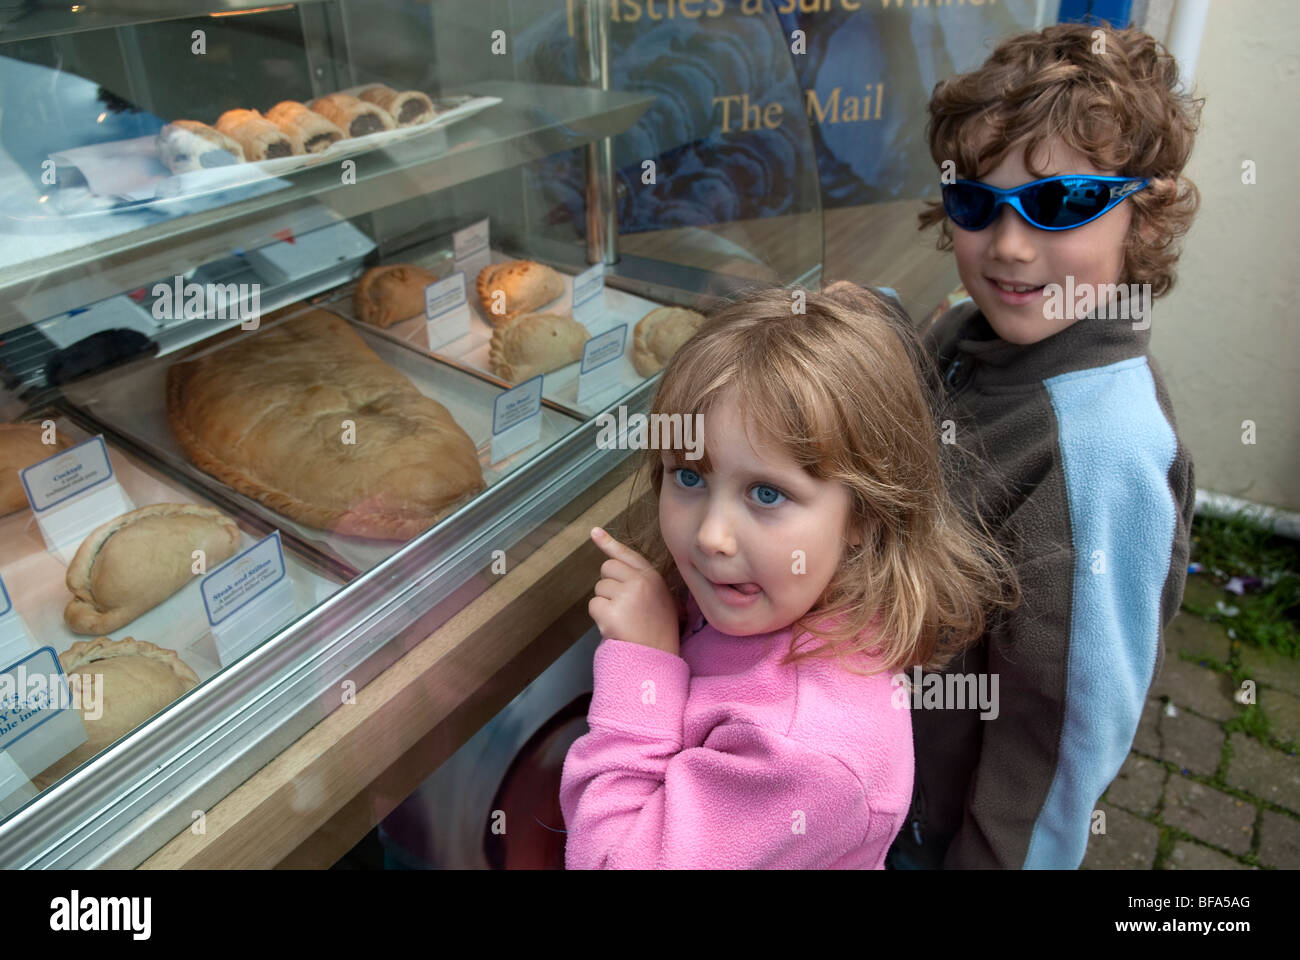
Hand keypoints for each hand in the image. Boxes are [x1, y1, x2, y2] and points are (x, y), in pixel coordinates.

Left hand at [588, 527, 679, 655]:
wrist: (657, 659)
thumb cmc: (656, 630)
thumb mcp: (658, 598)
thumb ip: (639, 578)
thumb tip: (618, 564)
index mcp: (653, 577)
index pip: (627, 554)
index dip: (609, 543)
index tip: (594, 532)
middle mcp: (641, 582)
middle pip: (607, 569)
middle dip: (609, 586)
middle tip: (624, 608)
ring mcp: (627, 596)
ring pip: (599, 589)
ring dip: (605, 604)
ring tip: (624, 620)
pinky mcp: (612, 612)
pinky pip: (593, 605)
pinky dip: (600, 617)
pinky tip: (616, 627)